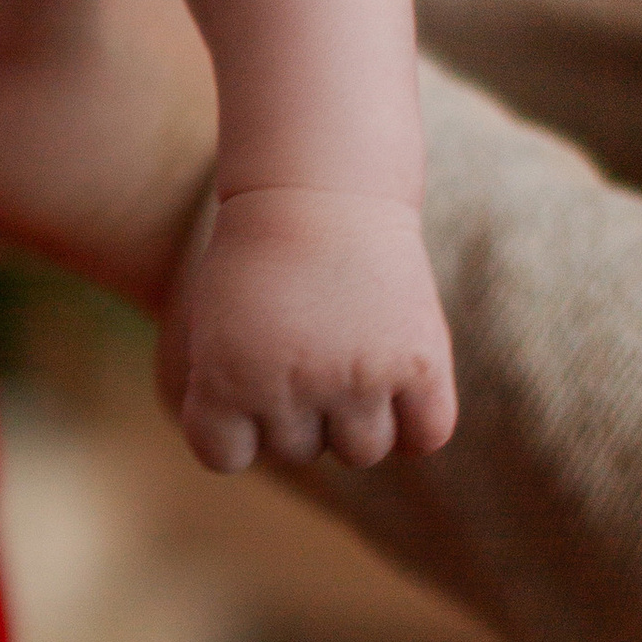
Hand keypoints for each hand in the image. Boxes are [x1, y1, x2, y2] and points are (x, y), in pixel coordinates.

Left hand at [160, 184, 458, 474]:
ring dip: (356, 417)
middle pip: (297, 450)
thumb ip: (231, 396)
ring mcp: (359, 376)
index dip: (233, 422)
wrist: (322, 186)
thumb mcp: (215, 325)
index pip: (224, 455)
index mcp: (225, 379)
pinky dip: (417, 421)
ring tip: (351, 357)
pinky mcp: (418, 361)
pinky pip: (425, 434)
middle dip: (297, 410)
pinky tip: (402, 380)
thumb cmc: (260, 257)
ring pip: (361, 450)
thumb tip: (271, 454)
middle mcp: (290, 386)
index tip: (242, 380)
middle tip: (305, 347)